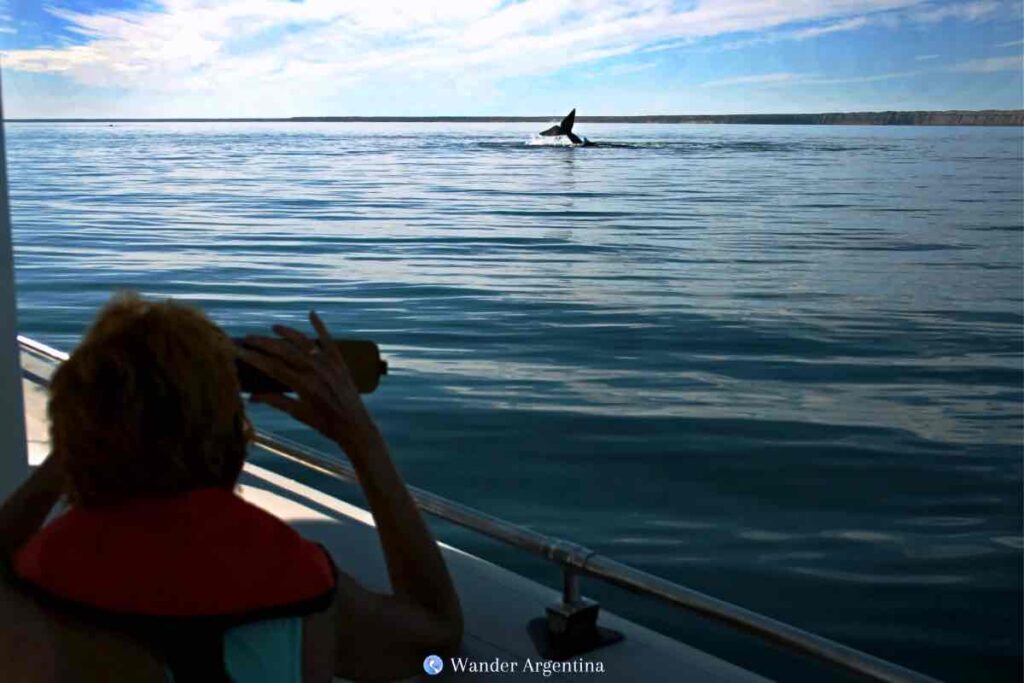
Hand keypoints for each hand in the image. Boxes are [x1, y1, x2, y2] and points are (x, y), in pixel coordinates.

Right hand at [238, 311, 378, 455]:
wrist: (354, 426)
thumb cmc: (324, 424)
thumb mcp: (298, 413)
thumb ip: (275, 401)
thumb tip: (251, 396)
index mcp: (303, 385)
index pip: (272, 367)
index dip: (254, 358)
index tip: (239, 351)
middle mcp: (316, 371)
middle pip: (284, 352)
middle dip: (264, 343)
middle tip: (248, 338)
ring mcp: (329, 364)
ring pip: (304, 342)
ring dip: (288, 333)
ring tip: (273, 328)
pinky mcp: (340, 362)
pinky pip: (329, 340)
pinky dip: (321, 327)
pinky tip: (312, 314)